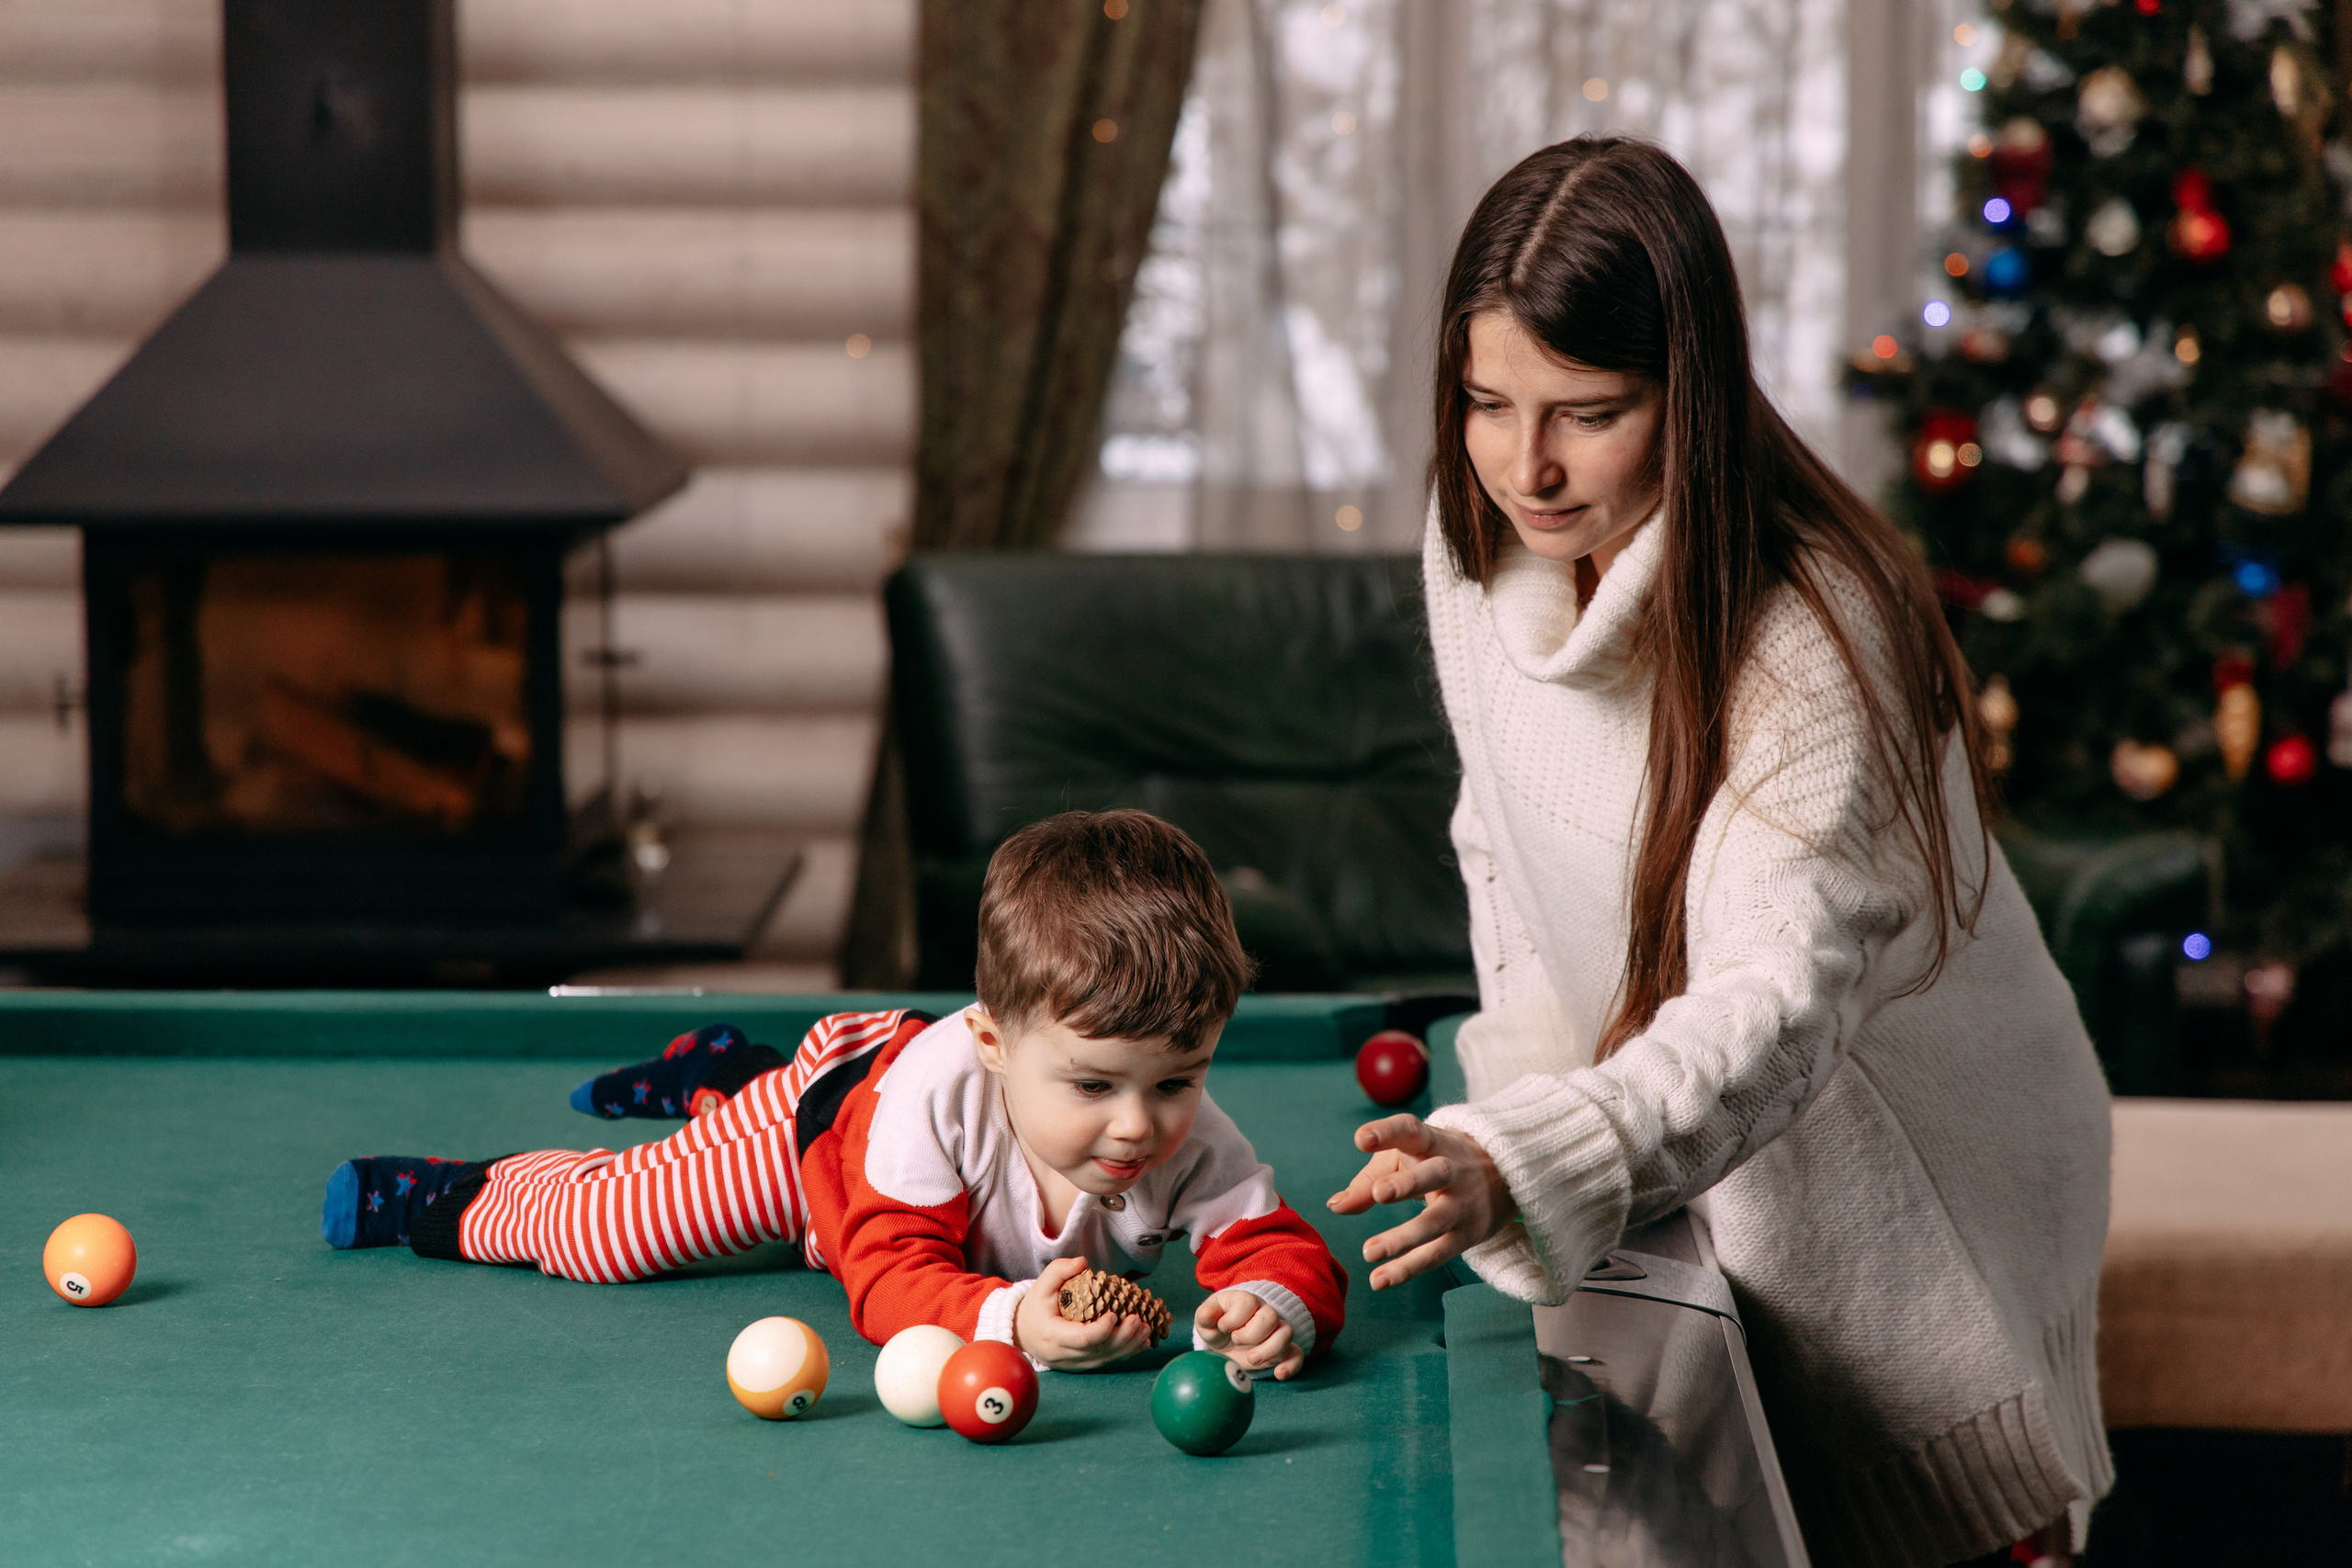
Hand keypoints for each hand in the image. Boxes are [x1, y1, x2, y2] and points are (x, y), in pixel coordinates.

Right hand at [1012, 1257, 1156, 1370]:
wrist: (1022, 1333)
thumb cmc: (1034, 1308)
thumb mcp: (1041, 1286)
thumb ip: (1059, 1270)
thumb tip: (1082, 1262)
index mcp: (1052, 1335)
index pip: (1082, 1339)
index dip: (1101, 1330)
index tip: (1114, 1314)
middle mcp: (1064, 1354)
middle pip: (1098, 1350)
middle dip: (1122, 1337)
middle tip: (1139, 1320)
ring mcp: (1074, 1363)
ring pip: (1105, 1358)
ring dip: (1129, 1345)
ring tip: (1146, 1329)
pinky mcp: (1082, 1364)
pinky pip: (1106, 1361)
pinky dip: (1125, 1353)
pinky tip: (1142, 1343)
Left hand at [1193, 1289, 1304, 1380]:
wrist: (1227, 1340)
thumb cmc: (1217, 1326)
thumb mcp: (1206, 1321)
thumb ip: (1205, 1316)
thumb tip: (1209, 1314)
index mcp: (1245, 1301)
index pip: (1248, 1302)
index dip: (1235, 1317)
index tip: (1222, 1327)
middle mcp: (1264, 1313)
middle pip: (1270, 1317)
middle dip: (1252, 1333)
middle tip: (1236, 1342)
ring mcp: (1276, 1331)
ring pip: (1286, 1333)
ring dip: (1270, 1349)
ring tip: (1251, 1360)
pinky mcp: (1283, 1350)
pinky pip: (1297, 1354)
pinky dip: (1291, 1365)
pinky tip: (1279, 1374)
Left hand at [1325, 1113, 1512, 1289]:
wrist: (1502, 1175)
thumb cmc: (1432, 1162)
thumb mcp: (1403, 1160)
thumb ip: (1367, 1181)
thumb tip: (1335, 1206)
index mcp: (1432, 1142)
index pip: (1411, 1130)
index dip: (1387, 1132)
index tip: (1361, 1139)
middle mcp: (1452, 1170)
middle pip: (1435, 1173)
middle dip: (1408, 1183)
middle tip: (1379, 1193)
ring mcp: (1462, 1204)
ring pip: (1436, 1221)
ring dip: (1403, 1237)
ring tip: (1368, 1251)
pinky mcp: (1467, 1235)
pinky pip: (1437, 1254)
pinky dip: (1408, 1268)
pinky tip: (1379, 1279)